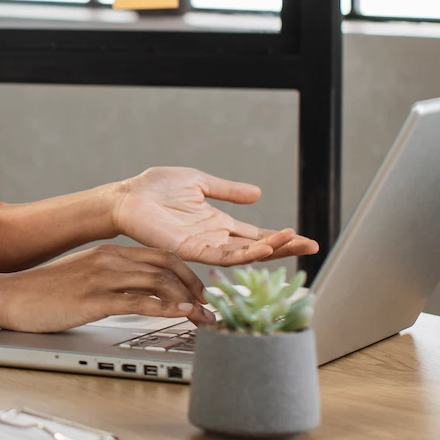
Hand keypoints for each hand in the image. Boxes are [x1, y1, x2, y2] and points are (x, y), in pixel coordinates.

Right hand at [0, 245, 207, 334]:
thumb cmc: (43, 292)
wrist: (9, 297)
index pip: (160, 255)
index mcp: (108, 253)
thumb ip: (109, 279)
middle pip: (167, 266)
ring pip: (158, 282)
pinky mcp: (93, 300)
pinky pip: (138, 302)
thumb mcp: (82, 276)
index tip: (201, 292)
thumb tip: (136, 293)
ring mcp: (101, 279)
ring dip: (187, 301)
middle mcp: (108, 261)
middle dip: (195, 286)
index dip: (188, 273)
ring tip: (203, 317)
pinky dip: (165, 308)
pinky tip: (180, 315)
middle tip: (210, 306)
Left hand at [110, 167, 320, 265]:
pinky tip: (261, 249)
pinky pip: (220, 256)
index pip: (256, 235)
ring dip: (269, 250)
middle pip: (256, 248)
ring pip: (243, 255)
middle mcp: (214, 238)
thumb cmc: (156, 189)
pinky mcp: (189, 249)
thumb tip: (258, 193)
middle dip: (284, 248)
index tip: (304, 238)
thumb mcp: (201, 184)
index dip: (280, 238)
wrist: (128, 196)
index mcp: (218, 224)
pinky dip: (242, 253)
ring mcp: (203, 246)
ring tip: (292, 243)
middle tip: (311, 246)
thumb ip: (229, 191)